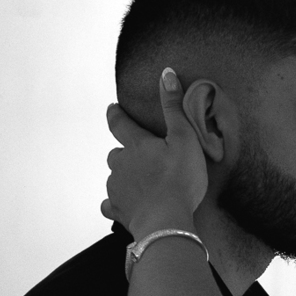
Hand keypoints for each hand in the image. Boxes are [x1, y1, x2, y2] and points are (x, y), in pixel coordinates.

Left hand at [102, 68, 209, 240]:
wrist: (166, 221)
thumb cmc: (180, 180)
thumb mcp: (184, 139)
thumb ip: (173, 107)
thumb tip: (165, 74)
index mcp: (136, 145)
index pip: (119, 123)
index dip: (116, 114)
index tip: (112, 108)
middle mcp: (120, 164)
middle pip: (117, 153)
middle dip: (125, 153)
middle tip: (141, 157)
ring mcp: (116, 188)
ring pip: (115, 178)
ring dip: (125, 178)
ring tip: (143, 184)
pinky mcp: (118, 210)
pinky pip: (111, 204)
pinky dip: (117, 203)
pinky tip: (127, 206)